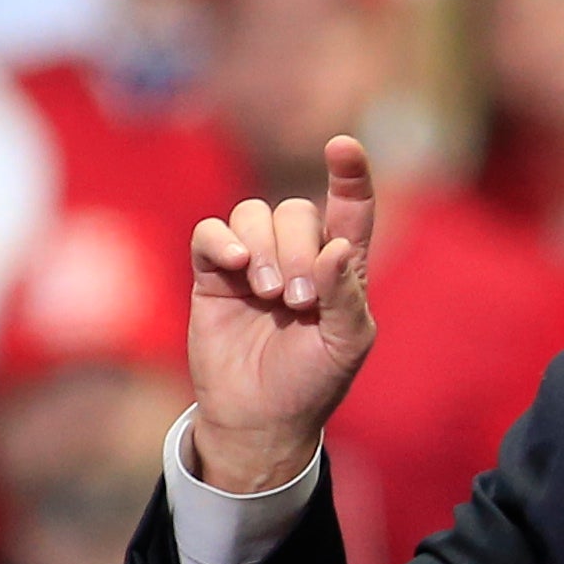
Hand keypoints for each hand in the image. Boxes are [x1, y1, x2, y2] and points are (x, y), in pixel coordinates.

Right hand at [185, 136, 379, 492]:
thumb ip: (346, 295)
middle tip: (298, 300)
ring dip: (264, 247)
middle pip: (297, 210)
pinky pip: (211, 233)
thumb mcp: (345, 344)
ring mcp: (253, 261)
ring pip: (254, 214)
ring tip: (268, 295)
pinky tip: (235, 265)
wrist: (260, 417)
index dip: (350, 175)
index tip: (343, 147)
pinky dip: (222, 240)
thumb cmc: (312, 380)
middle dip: (298, 247)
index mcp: (340, 266)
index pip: (351, 208)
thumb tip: (336, 247)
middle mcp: (297, 255)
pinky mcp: (213, 275)